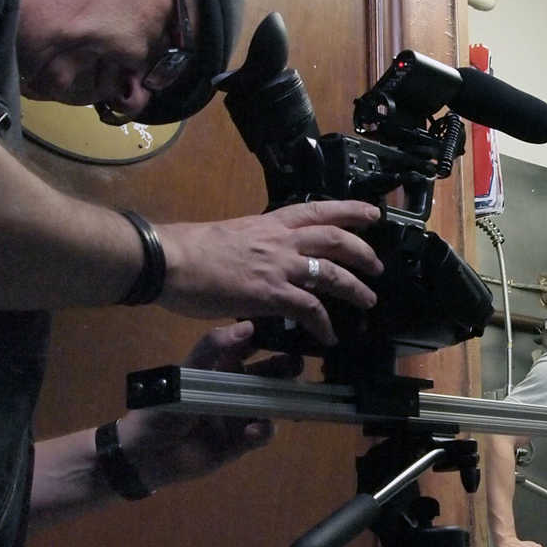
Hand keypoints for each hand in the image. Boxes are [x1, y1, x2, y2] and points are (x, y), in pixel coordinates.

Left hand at [117, 320, 297, 488]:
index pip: (250, 346)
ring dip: (280, 398)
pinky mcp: (240, 441)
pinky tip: (255, 429)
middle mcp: (234, 387)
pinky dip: (264, 430)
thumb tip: (247, 326)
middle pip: (268, 373)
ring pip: (271, 402)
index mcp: (219, 366)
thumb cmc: (160, 409)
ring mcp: (239, 414)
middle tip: (297, 363)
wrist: (145, 455)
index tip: (290, 328)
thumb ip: (212, 349)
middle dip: (284, 368)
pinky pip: (262, 433)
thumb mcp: (184, 374)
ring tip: (287, 396)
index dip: (269, 337)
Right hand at [153, 201, 383, 343]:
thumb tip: (263, 261)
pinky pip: (309, 309)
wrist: (170, 260)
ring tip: (368, 301)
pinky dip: (323, 324)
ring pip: (332, 273)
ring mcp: (279, 266)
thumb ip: (257, 246)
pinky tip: (328, 337)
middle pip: (336, 240)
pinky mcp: (271, 294)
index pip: (319, 210)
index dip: (350, 211)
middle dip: (363, 252)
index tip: (372, 213)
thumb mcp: (234, 237)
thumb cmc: (191, 249)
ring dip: (355, 288)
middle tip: (377, 267)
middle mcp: (281, 240)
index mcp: (271, 223)